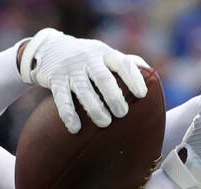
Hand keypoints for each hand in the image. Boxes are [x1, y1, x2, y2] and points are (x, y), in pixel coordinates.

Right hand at [18, 28, 148, 133]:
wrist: (50, 47)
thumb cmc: (86, 57)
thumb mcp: (103, 53)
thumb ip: (123, 63)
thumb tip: (150, 74)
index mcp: (104, 52)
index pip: (122, 63)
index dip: (133, 78)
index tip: (143, 94)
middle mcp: (88, 58)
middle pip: (103, 78)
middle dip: (114, 97)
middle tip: (122, 114)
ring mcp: (70, 68)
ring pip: (84, 90)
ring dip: (95, 108)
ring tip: (105, 123)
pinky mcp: (54, 78)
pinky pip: (62, 99)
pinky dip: (69, 114)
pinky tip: (75, 129)